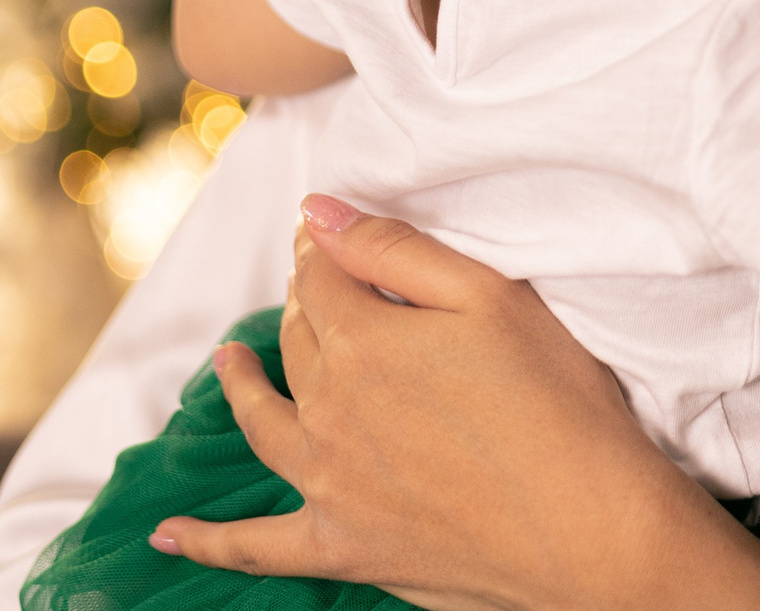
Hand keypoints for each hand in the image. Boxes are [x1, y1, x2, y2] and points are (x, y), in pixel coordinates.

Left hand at [151, 199, 759, 610]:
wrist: (590, 531)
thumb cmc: (559, 407)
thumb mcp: (493, 299)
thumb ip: (396, 251)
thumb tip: (318, 212)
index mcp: (363, 341)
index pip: (320, 276)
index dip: (320, 248)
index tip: (323, 233)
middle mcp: (330, 411)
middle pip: (298, 342)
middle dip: (302, 303)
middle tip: (314, 282)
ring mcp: (330, 484)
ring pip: (265, 424)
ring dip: (241, 387)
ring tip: (227, 363)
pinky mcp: (344, 547)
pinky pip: (256, 548)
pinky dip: (207, 541)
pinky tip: (169, 536)